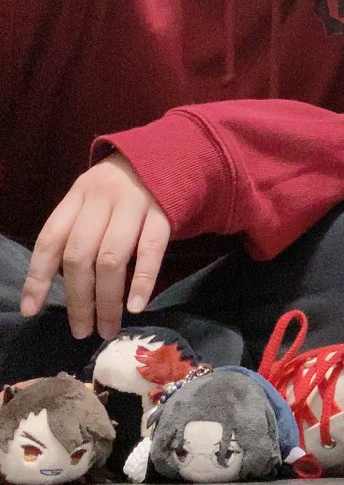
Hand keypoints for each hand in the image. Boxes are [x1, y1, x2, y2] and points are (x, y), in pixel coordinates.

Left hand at [21, 154, 170, 339]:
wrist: (172, 155)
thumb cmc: (125, 187)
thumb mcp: (93, 198)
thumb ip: (77, 230)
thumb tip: (53, 286)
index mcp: (78, 195)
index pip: (51, 239)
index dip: (38, 277)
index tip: (32, 310)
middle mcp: (102, 198)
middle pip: (80, 255)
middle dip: (78, 299)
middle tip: (80, 330)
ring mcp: (134, 205)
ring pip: (111, 258)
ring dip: (107, 299)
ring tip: (107, 327)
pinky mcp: (163, 214)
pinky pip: (151, 251)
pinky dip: (142, 281)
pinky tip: (135, 306)